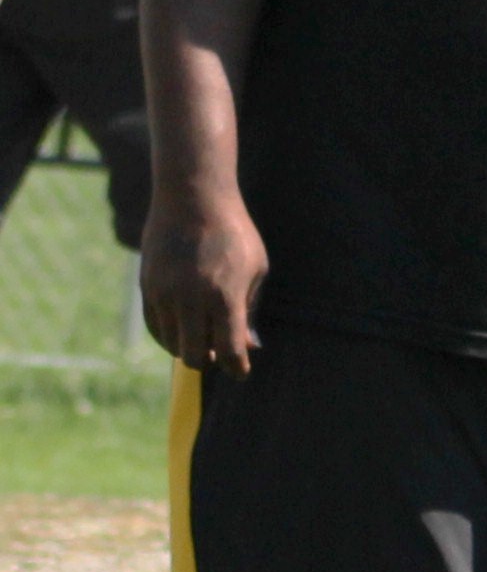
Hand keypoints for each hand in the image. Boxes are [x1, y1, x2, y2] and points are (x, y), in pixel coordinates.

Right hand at [139, 187, 264, 372]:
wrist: (192, 199)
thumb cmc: (234, 234)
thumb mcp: (255, 270)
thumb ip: (249, 310)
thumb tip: (248, 347)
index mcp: (223, 297)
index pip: (228, 351)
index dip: (237, 368)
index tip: (241, 372)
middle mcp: (189, 300)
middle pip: (194, 356)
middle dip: (210, 362)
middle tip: (222, 354)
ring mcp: (163, 294)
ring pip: (172, 344)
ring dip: (190, 346)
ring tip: (206, 334)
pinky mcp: (146, 287)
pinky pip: (156, 328)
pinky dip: (170, 335)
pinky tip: (185, 329)